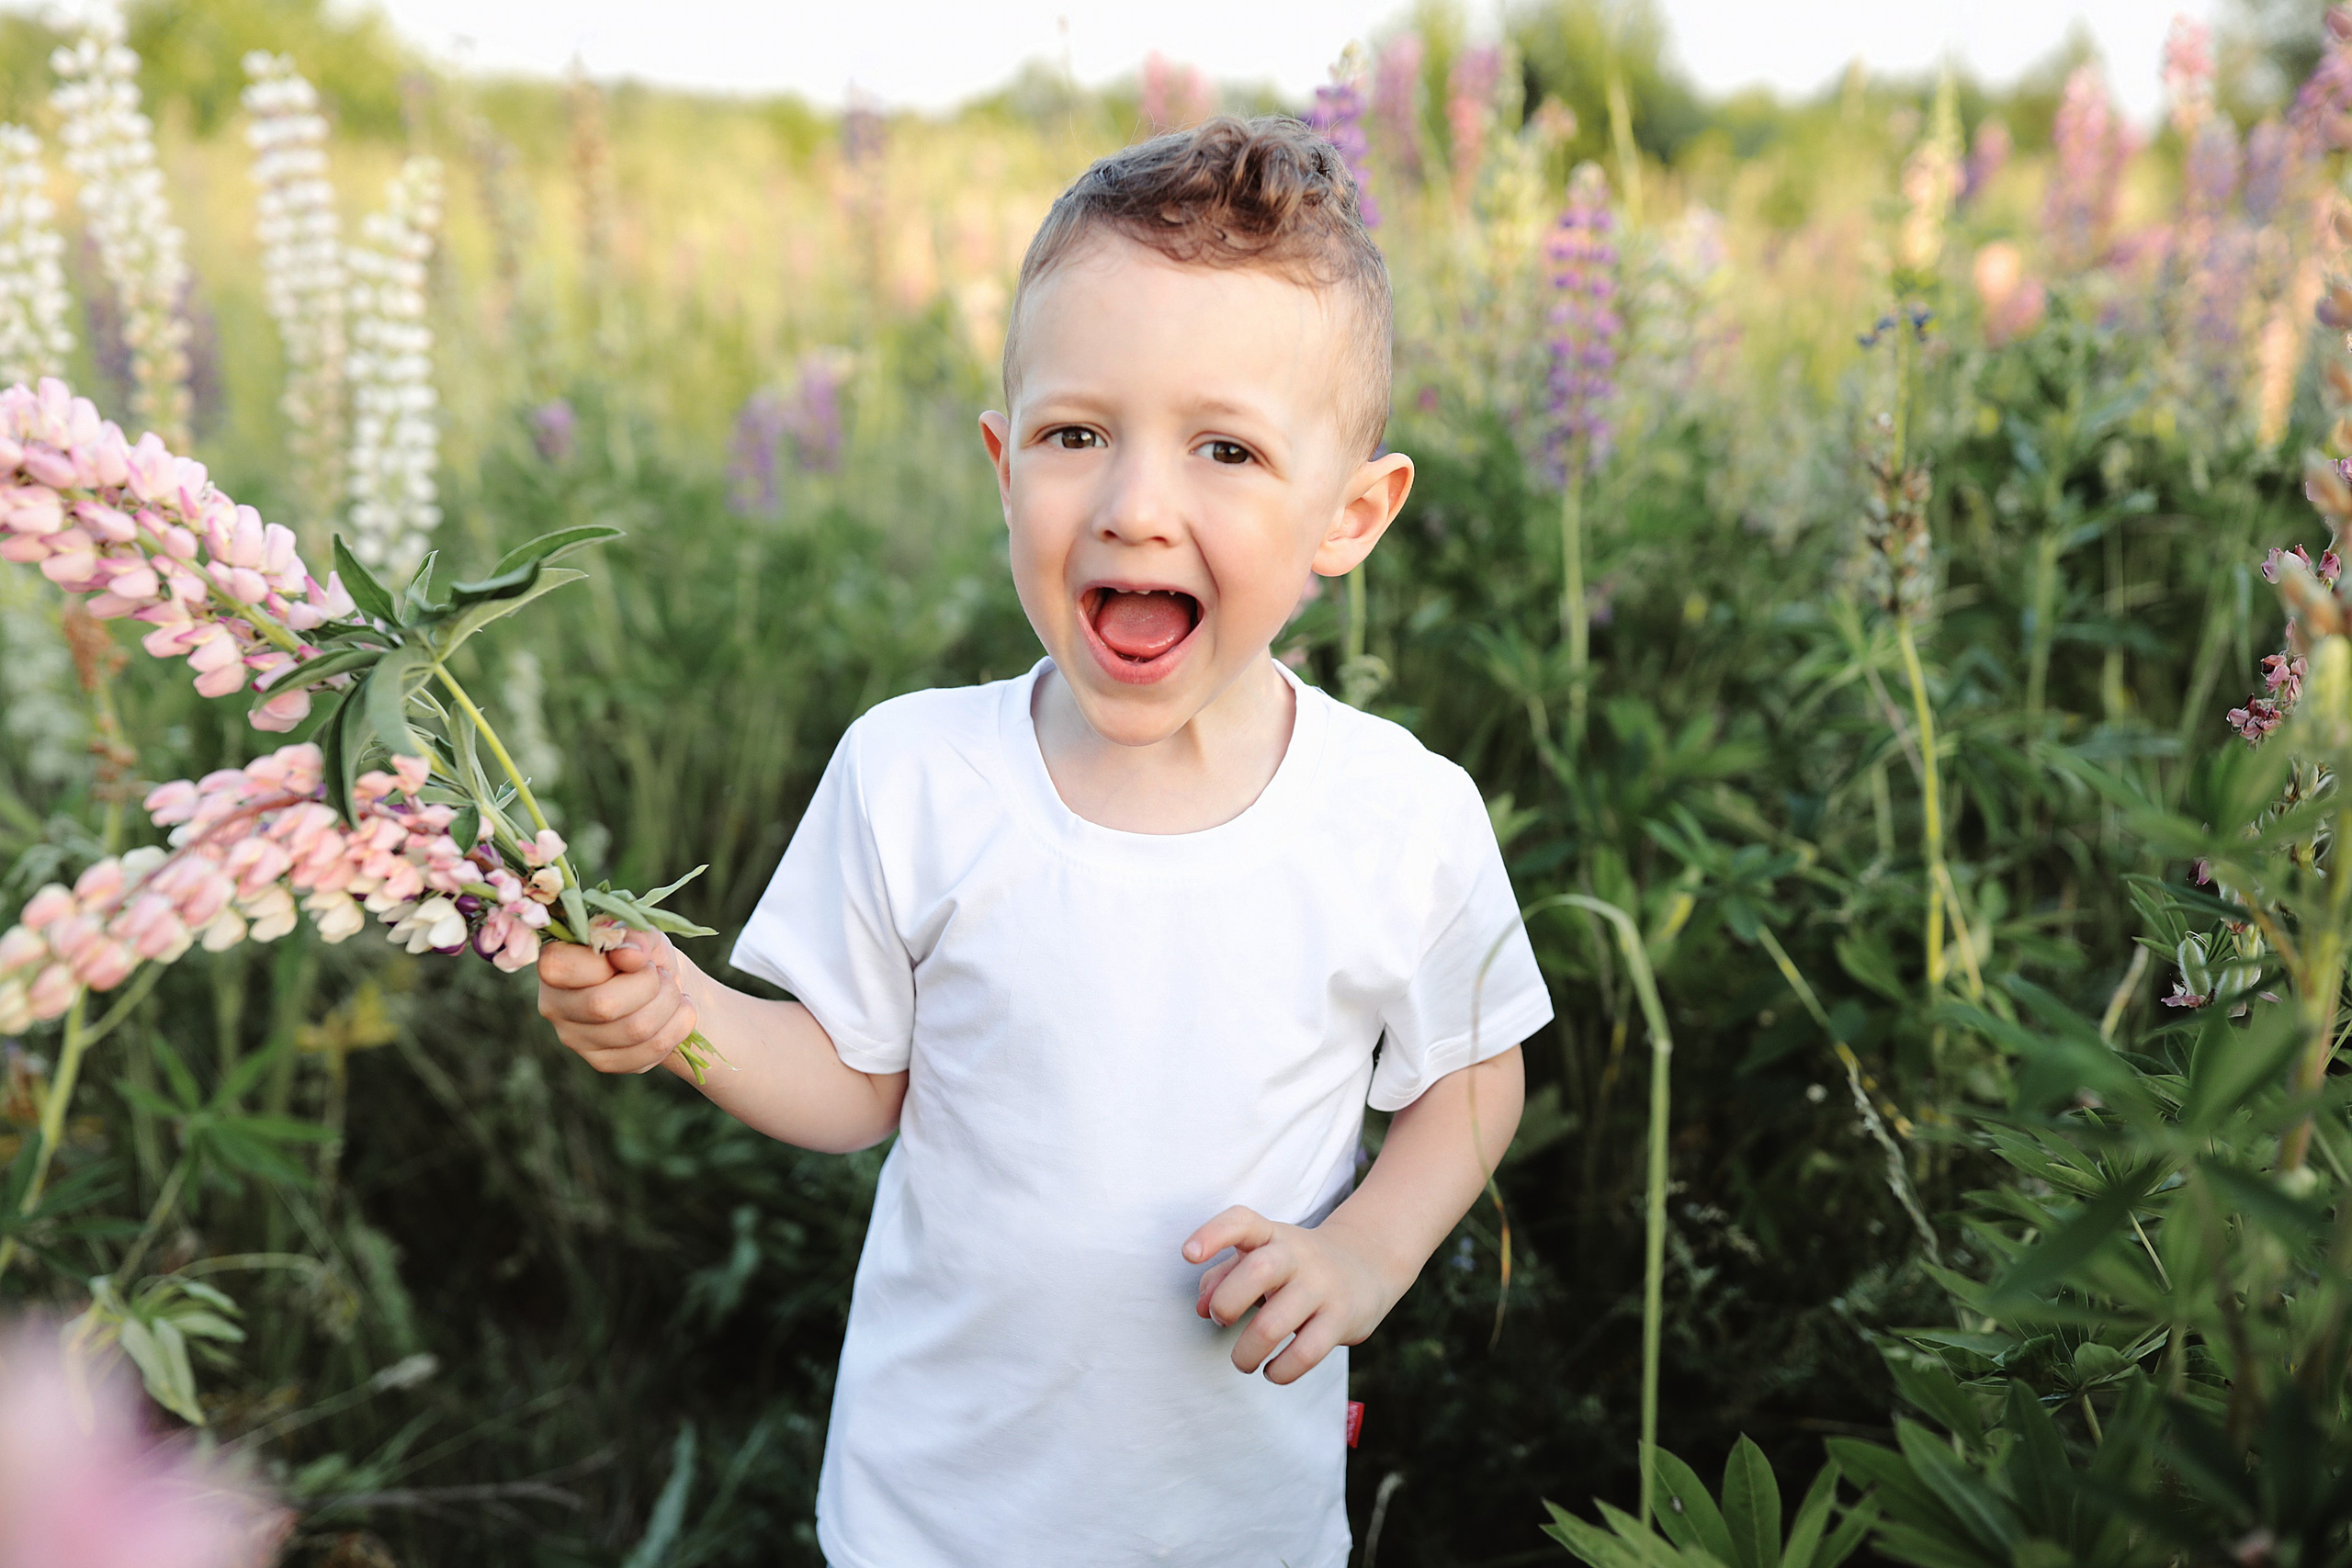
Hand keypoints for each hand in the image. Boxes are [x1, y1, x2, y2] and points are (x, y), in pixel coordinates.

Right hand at [536, 929, 698, 1074]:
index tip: (639, 955)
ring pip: (634, 1030)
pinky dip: (677, 1027)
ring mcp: (574, 1039)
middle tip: (661, 974)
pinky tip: (678, 1012)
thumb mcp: (640, 932)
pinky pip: (649, 1052)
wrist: (664, 985)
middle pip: (603, 1005)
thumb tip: (630, 956)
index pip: (565, 966)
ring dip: (668, 1004)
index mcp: (552, 964)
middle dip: (650, 984)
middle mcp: (553, 1005)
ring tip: (672, 990)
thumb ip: (632, 935)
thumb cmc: (643, 953)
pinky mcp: (602, 1062)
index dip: (614, 958)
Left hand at [1182, 1205, 1407, 1384]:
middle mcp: (1298, 1255)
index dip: (1212, 1235)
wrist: (1369, 1262)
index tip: (1188, 1255)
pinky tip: (1272, 1370)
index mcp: (1273, 1235)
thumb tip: (1201, 1308)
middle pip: (1258, 1271)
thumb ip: (1224, 1275)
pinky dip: (1280, 1371)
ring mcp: (1323, 1287)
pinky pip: (1306, 1353)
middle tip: (1222, 1320)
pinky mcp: (1342, 1319)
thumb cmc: (1297, 1265)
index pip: (1242, 1222)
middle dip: (1226, 1304)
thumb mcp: (1262, 1256)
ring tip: (1243, 1361)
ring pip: (1275, 1324)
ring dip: (1246, 1352)